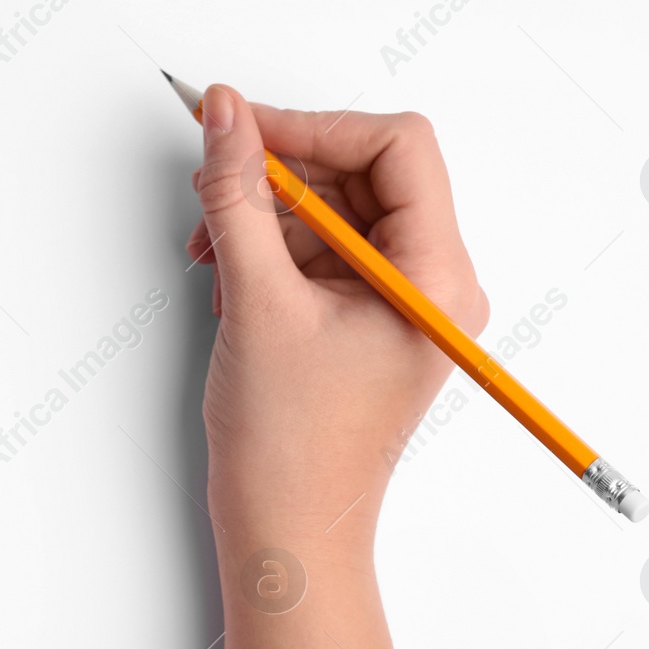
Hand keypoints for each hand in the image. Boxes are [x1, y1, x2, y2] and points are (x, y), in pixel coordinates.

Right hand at [185, 85, 487, 544]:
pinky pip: (319, 252)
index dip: (316, 127)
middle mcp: (429, 283)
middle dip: (282, 171)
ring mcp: (396, 303)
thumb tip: (227, 115)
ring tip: (213, 246)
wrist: (287, 533)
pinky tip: (229, 277)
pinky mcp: (363, 320)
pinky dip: (269, 250)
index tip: (245, 129)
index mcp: (435, 277)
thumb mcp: (256, 301)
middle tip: (216, 177)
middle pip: (363, 174)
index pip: (397, 148)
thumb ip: (238, 196)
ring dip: (265, 215)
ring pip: (334, 211)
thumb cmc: (293, 448)